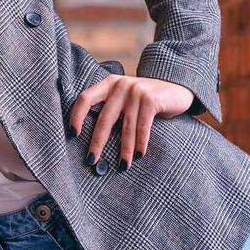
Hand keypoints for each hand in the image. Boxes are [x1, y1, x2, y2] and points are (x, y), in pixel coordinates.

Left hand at [69, 74, 193, 168]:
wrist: (177, 88)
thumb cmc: (146, 100)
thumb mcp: (125, 98)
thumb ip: (111, 109)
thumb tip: (93, 141)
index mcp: (108, 84)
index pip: (85, 98)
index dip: (76, 116)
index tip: (72, 134)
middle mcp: (120, 85)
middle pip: (104, 118)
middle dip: (97, 142)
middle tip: (92, 160)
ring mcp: (136, 90)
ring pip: (125, 126)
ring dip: (124, 149)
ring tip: (122, 166)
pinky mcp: (151, 99)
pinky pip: (142, 126)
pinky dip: (140, 143)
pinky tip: (138, 155)